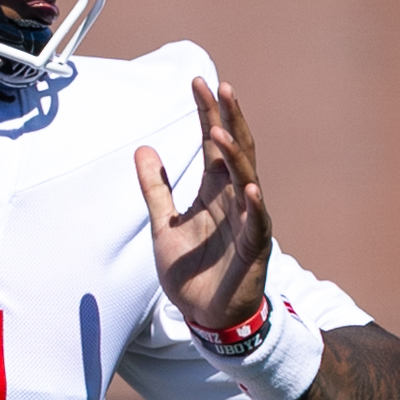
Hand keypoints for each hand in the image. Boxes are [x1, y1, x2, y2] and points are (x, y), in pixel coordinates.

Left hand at [133, 76, 274, 334]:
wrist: (207, 317)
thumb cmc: (192, 272)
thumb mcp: (162, 225)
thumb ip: (155, 188)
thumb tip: (143, 149)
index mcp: (214, 190)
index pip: (212, 142)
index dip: (206, 112)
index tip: (197, 82)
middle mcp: (234, 199)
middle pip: (235, 149)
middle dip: (228, 118)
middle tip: (218, 86)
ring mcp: (247, 221)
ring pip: (247, 179)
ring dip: (236, 154)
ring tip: (221, 129)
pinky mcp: (254, 249)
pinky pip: (257, 223)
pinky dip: (255, 205)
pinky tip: (251, 186)